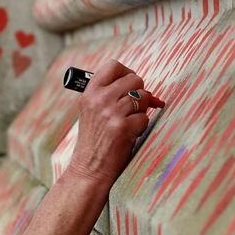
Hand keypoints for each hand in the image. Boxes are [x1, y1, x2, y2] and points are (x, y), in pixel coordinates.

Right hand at [65, 59, 164, 188]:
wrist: (89, 169)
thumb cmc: (95, 140)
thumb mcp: (93, 111)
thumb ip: (109, 94)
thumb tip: (140, 84)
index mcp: (90, 92)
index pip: (113, 65)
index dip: (127, 72)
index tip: (130, 84)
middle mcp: (99, 99)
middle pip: (134, 79)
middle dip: (140, 92)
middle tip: (133, 107)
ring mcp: (111, 113)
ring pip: (143, 97)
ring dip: (141, 111)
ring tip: (128, 123)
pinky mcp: (123, 128)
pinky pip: (145, 117)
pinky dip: (141, 127)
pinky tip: (129, 135)